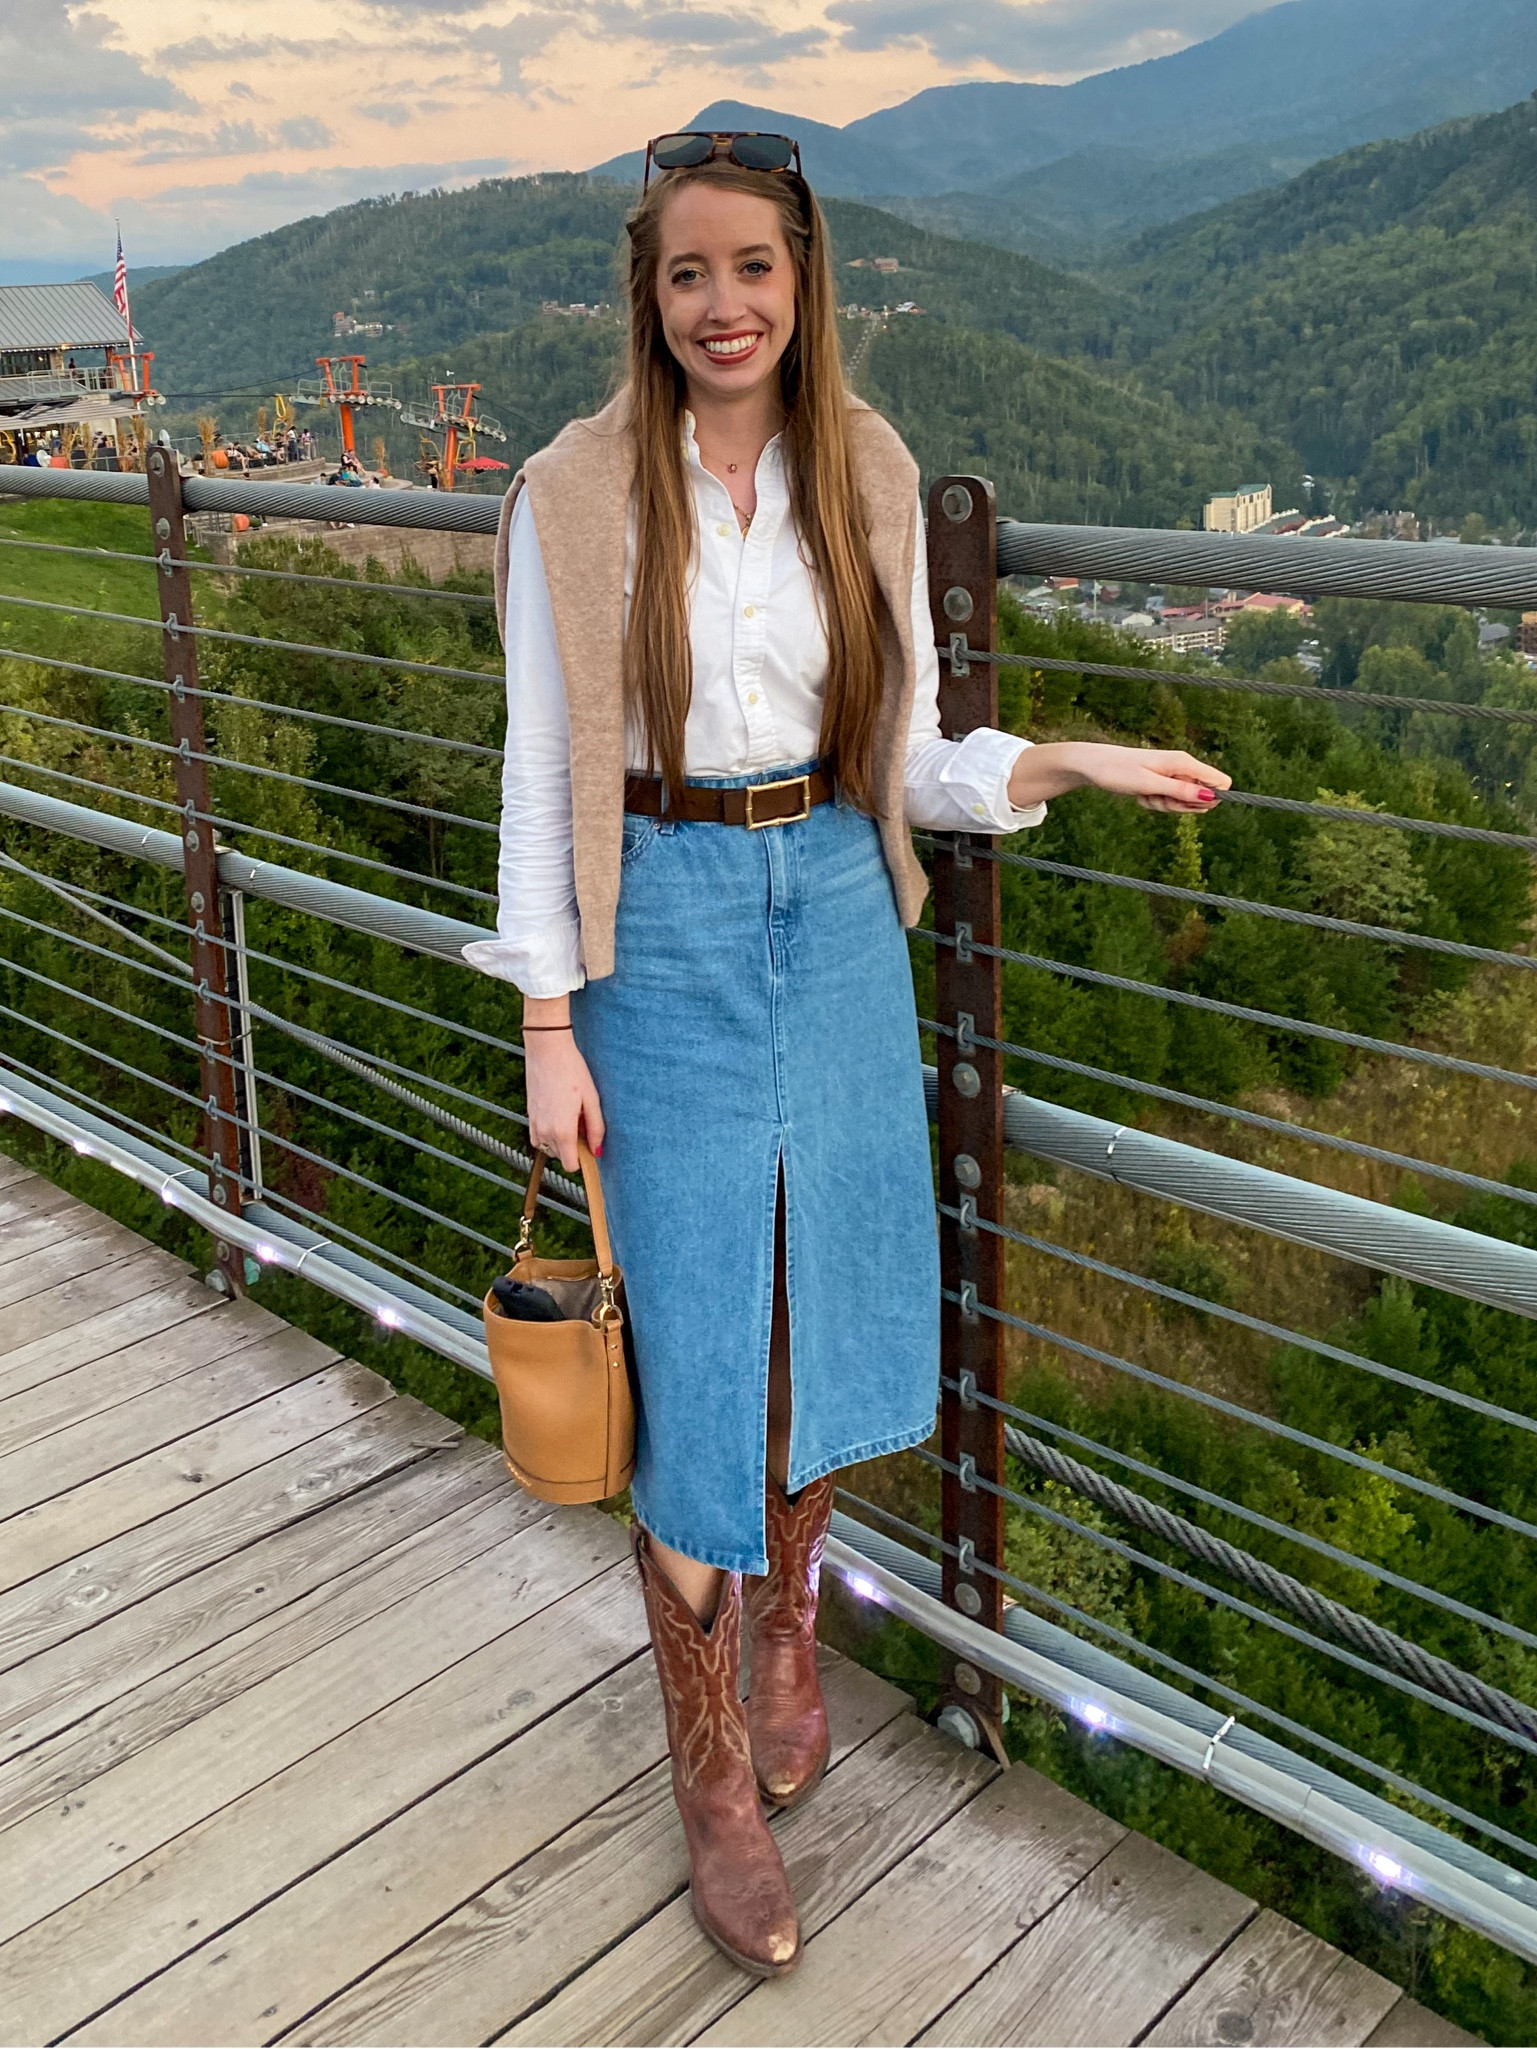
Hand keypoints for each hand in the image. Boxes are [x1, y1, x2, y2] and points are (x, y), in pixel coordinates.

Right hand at [523, 1003, 604, 1171]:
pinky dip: (548, 1133)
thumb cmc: (572, 1071)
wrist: (547, 1050)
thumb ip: (596, 1128)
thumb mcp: (592, 1099)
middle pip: (560, 1157)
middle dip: (572, 1146)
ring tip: (569, 1116)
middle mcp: (545, 1132)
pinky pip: (538, 1137)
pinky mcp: (529, 1115)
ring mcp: (534, 1124)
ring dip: (559, 1140)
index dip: (583, 1158)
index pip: (570, 1165)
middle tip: (581, 1122)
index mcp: (562, 1131)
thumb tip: (597, 1151)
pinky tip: (558, 1114)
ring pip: (548, 1147)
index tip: (590, 1143)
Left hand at [1007, 740, 1229, 814]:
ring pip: (1183, 802)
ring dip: (1163, 805)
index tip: (1182, 802)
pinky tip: (1139, 794)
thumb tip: (1212, 797)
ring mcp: (1172, 775)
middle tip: (1156, 796)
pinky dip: (1153, 802)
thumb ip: (1181, 791)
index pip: (1221, 782)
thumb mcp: (1149, 785)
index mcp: (1184, 762)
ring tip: (1144, 793)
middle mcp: (1182, 767)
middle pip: (1201, 798)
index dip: (1208, 800)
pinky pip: (1168, 801)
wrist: (1094, 765)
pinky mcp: (1163, 782)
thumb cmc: (1118, 771)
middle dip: (1180, 805)